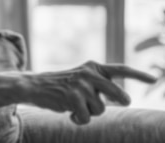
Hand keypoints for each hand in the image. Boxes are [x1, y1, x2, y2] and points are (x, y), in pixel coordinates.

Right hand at [26, 61, 155, 124]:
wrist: (35, 86)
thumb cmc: (62, 85)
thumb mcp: (82, 78)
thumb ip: (100, 83)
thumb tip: (123, 98)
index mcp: (93, 67)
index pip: (121, 70)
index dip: (139, 75)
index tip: (154, 80)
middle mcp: (89, 74)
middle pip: (119, 94)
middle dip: (121, 101)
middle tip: (120, 102)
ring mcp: (81, 85)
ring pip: (101, 109)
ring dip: (90, 112)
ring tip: (76, 106)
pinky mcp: (72, 97)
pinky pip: (87, 117)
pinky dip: (80, 120)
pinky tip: (70, 113)